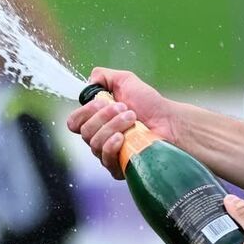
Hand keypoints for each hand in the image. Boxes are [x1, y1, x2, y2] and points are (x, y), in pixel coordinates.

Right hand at [65, 67, 180, 178]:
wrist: (170, 121)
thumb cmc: (150, 104)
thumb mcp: (125, 81)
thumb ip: (103, 76)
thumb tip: (90, 82)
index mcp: (97, 121)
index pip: (74, 122)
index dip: (85, 112)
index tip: (103, 101)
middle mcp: (99, 138)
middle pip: (84, 132)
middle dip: (103, 116)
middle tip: (125, 108)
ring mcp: (108, 154)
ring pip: (94, 144)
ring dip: (113, 126)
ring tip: (132, 119)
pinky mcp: (119, 167)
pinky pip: (105, 159)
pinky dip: (111, 145)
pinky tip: (123, 137)